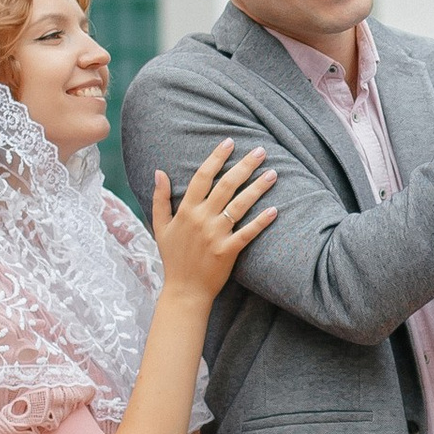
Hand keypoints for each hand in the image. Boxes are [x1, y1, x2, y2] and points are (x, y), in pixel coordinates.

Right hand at [150, 142, 273, 301]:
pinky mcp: (228, 251)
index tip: (230, 142)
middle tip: (261, 151)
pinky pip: (247, 232)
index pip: (202, 177)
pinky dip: (261, 221)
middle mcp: (201, 219)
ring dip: (257, 188)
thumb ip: (160, 198)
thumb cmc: (174, 257)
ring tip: (273, 174)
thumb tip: (159, 172)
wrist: (184, 291)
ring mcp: (215, 235)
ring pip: (239, 205)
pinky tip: (274, 209)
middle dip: (244, 166)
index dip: (217, 158)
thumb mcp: (160, 226)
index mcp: (186, 210)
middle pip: (226, 186)